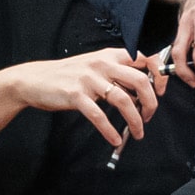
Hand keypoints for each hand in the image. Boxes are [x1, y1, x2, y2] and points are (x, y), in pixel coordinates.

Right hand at [6, 48, 167, 153]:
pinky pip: (99, 115)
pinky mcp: (75, 94)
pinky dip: (110, 130)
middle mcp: (102, 64)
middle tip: (150, 116)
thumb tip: (142, 94)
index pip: (146, 57)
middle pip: (140, 81)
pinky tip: (115, 139)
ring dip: (135, 120)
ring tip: (138, 131)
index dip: (160, 75)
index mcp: (111, 55)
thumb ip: (118, 76)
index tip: (161, 91)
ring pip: (123, 100)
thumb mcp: (96, 67)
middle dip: (151, 102)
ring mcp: (89, 78)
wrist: (33, 79)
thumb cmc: (68, 75)